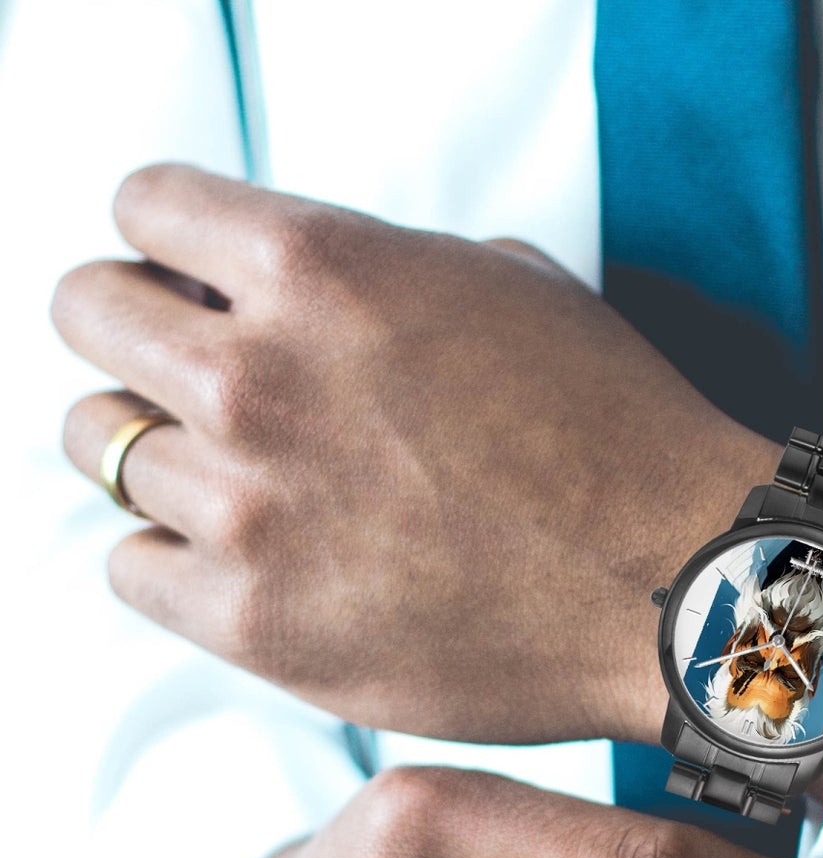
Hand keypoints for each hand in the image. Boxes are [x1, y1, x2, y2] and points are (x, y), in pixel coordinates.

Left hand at [52, 163, 778, 746]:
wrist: (675, 583)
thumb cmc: (614, 435)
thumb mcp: (506, 287)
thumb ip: (370, 270)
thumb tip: (286, 290)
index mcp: (321, 268)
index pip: (142, 208)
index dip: (170, 245)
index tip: (194, 285)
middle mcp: (259, 378)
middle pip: (86, 315)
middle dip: (133, 335)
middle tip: (191, 378)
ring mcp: (249, 507)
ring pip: (101, 451)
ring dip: (159, 452)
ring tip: (239, 480)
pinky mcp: (255, 622)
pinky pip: (131, 568)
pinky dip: (172, 556)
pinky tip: (246, 557)